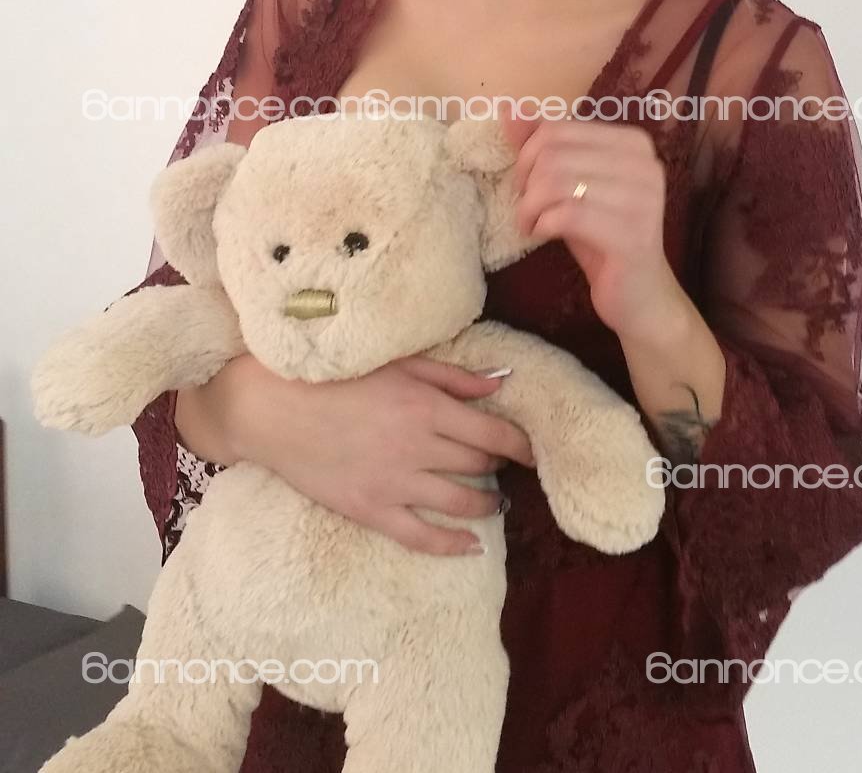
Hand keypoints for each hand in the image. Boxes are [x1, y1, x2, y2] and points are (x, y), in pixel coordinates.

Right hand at [227, 352, 534, 555]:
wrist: (274, 409)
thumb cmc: (337, 378)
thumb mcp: (399, 365)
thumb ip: (451, 377)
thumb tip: (498, 384)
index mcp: (427, 407)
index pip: (493, 432)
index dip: (522, 444)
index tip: (537, 450)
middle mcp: (418, 446)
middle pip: (480, 465)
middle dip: (503, 468)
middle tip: (512, 470)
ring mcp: (395, 483)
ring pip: (461, 502)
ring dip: (488, 504)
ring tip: (497, 502)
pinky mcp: (372, 510)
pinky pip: (422, 538)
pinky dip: (452, 545)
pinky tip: (472, 546)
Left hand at [499, 103, 683, 340]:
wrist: (639, 295)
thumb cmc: (600, 236)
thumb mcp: (569, 186)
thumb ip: (543, 148)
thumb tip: (508, 110)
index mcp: (633, 143)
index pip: (557, 128)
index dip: (528, 156)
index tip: (527, 185)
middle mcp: (645, 164)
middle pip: (554, 154)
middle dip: (527, 183)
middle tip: (527, 209)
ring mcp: (644, 199)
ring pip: (557, 182)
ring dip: (530, 207)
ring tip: (531, 223)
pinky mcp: (633, 235)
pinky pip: (568, 215)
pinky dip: (543, 224)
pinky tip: (542, 235)